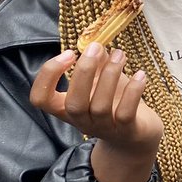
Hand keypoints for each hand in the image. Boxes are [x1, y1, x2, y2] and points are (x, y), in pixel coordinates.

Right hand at [30, 44, 163, 181]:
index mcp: (66, 108)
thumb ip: (96, 64)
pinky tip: (140, 74)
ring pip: (100, 107)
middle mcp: (82, 121)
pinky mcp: (127, 131)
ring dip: (110, 75)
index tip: (69, 53)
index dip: (48, 75)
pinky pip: (125, 113)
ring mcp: (104, 129)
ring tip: (119, 55)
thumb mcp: (100, 82)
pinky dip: (133, 91)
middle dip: (83, 72)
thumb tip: (95, 44)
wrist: (135, 137)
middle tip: (95, 47)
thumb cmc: (113, 104)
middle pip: (74, 103)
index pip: (41, 98)